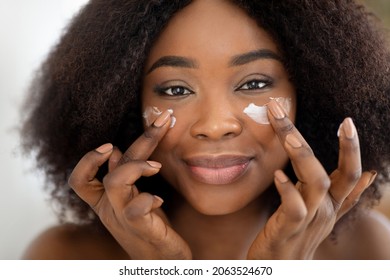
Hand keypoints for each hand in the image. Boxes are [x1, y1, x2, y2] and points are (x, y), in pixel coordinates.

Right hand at [68, 110, 190, 258]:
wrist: (160, 262)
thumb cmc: (148, 228)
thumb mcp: (133, 200)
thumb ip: (125, 178)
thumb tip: (117, 151)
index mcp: (106, 202)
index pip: (80, 181)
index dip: (89, 160)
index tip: (110, 144)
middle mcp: (110, 209)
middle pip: (111, 170)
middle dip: (142, 139)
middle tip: (162, 119)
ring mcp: (123, 219)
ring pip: (116, 183)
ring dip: (137, 167)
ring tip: (156, 166)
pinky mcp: (142, 229)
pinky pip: (136, 210)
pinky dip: (147, 199)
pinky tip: (158, 198)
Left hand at [247, 100, 375, 258]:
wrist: (282, 269)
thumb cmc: (298, 235)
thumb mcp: (324, 214)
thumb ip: (345, 196)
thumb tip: (369, 174)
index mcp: (332, 204)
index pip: (350, 173)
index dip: (352, 148)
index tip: (347, 121)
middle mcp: (325, 210)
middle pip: (333, 172)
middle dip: (321, 142)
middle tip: (299, 113)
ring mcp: (309, 221)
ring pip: (316, 184)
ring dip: (303, 157)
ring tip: (288, 135)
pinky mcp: (289, 230)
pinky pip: (295, 209)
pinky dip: (288, 190)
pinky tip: (278, 174)